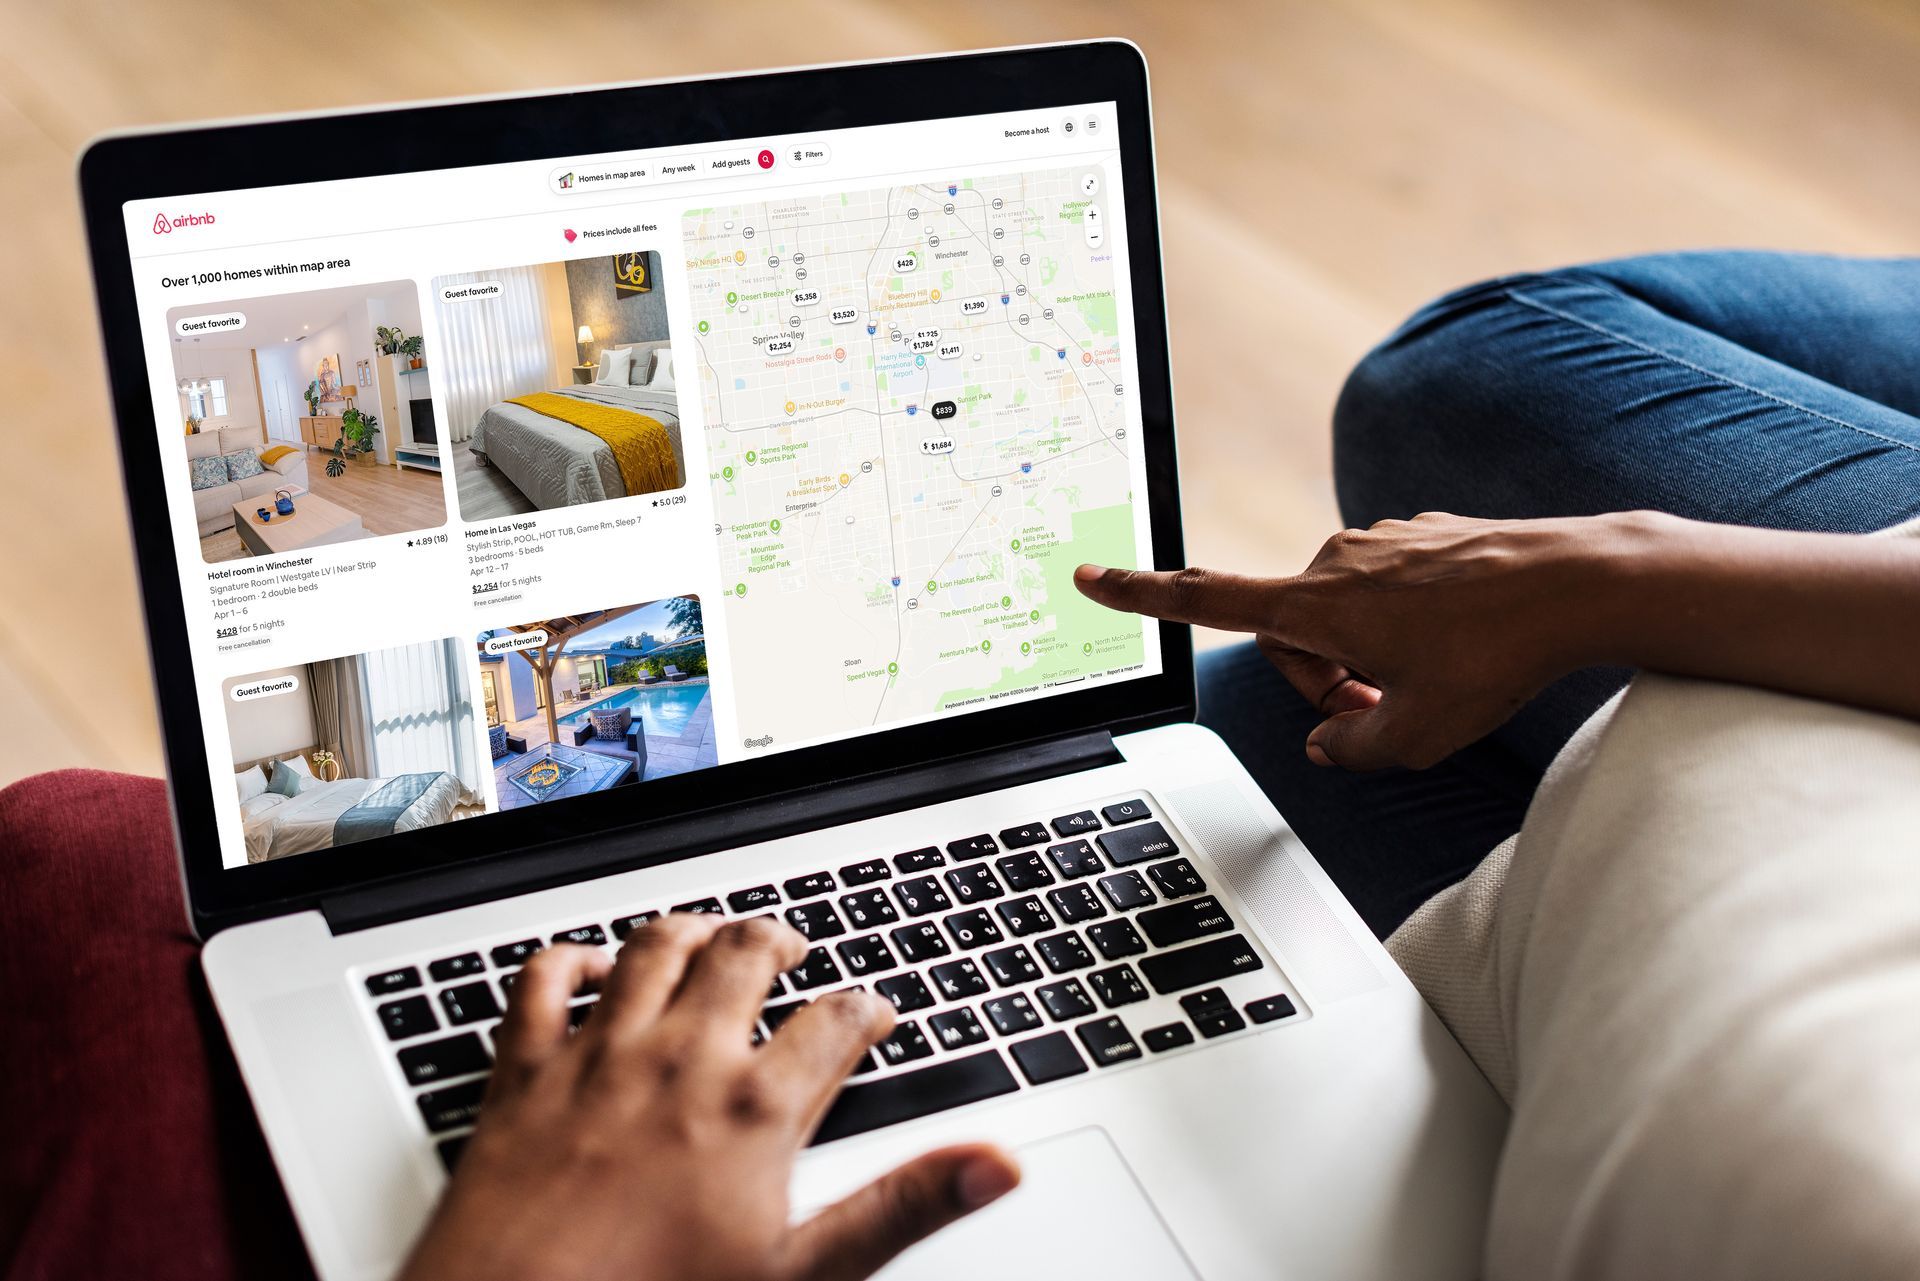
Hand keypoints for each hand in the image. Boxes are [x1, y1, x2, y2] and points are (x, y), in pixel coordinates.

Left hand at [399, 915, 1020, 1280]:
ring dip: (690, 930)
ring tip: (712, 933)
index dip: (867, 1009)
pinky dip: (571, 959)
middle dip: (777, 941)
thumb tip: (993, 1164)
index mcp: (755, 1107)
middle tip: (792, 949)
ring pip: (653, 948)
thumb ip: (901, 1205)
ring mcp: (599, 1055)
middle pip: (744, 955)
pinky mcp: (525, 1070)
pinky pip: (545, 980)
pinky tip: (590, 962)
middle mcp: (681, 1059)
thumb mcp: (802, 1272)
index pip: (836, 1022)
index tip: (875, 1014)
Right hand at [1076, 511, 1643, 769]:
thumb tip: (1330, 741)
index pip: (1207, 601)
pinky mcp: (1420, 536)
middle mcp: (1336, 560)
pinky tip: (1456, 644)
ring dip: (1364, 656)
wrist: (1580, 583)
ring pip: (1340, 613)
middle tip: (1376, 716)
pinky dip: (1401, 628)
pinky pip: (1385, 591)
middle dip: (1321, 681)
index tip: (1089, 577)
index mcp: (1317, 604)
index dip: (1142, 597)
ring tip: (1426, 686)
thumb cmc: (1496, 659)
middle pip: (1289, 635)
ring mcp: (1381, 542)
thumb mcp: (1417, 737)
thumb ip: (1352, 750)